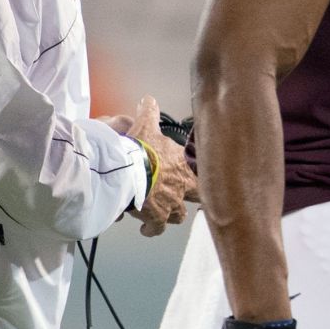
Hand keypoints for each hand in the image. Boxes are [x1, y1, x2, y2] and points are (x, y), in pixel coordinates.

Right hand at [112, 96, 197, 236]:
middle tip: (184, 196)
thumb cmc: (140, 149)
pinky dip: (152, 229)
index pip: (199, 169)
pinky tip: (146, 229)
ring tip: (163, 213)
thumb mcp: (145, 125)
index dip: (198, 173)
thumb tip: (148, 99)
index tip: (196, 177)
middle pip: (196, 194)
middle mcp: (181, 185)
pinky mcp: (157, 217)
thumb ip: (149, 111)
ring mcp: (171, 202)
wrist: (130, 171)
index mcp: (181, 164)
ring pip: (179, 214)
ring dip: (171, 213)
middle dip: (190, 196)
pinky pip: (157, 228)